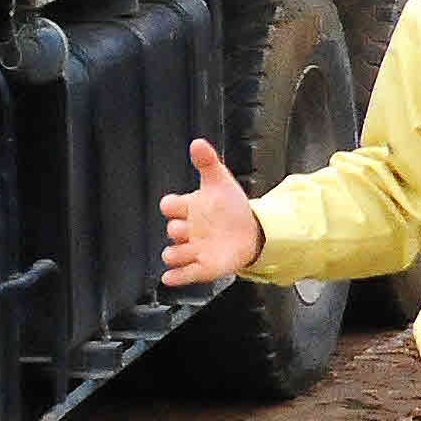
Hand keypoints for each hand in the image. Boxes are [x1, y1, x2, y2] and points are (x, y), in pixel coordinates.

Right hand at [158, 138, 259, 287]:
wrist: (250, 230)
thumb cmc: (229, 206)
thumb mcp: (220, 182)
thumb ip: (207, 163)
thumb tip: (197, 143)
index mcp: (188, 208)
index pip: (170, 206)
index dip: (171, 206)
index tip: (172, 204)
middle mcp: (187, 230)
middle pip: (172, 231)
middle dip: (176, 230)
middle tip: (184, 229)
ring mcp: (193, 250)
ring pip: (173, 255)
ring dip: (175, 255)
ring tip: (182, 254)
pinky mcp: (202, 267)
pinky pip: (184, 275)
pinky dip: (176, 277)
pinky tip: (170, 277)